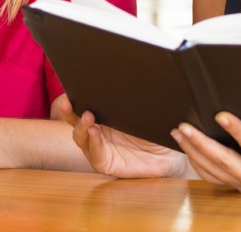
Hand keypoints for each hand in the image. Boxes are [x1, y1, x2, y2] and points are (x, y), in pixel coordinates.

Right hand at [58, 95, 184, 178]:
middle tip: (69, 102)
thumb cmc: (156, 129)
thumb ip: (133, 98)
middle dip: (70, 112)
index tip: (70, 88)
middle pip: (75, 121)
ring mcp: (100, 147)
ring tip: (88, 118)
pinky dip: (93, 144)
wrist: (171, 153)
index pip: (83, 105)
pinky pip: (95, 154)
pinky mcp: (106, 163)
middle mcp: (98, 131)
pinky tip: (95, 133)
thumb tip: (127, 77)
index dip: (74, 98)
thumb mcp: (145, 110)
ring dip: (81, 128)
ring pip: (81, 138)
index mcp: (103, 116)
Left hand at [171, 112, 240, 194]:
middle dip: (201, 142)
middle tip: (184, 125)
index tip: (220, 114)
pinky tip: (187, 146)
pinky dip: (198, 161)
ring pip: (214, 170)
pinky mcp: (240, 188)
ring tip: (179, 132)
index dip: (237, 130)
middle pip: (225, 161)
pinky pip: (213, 177)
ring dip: (193, 150)